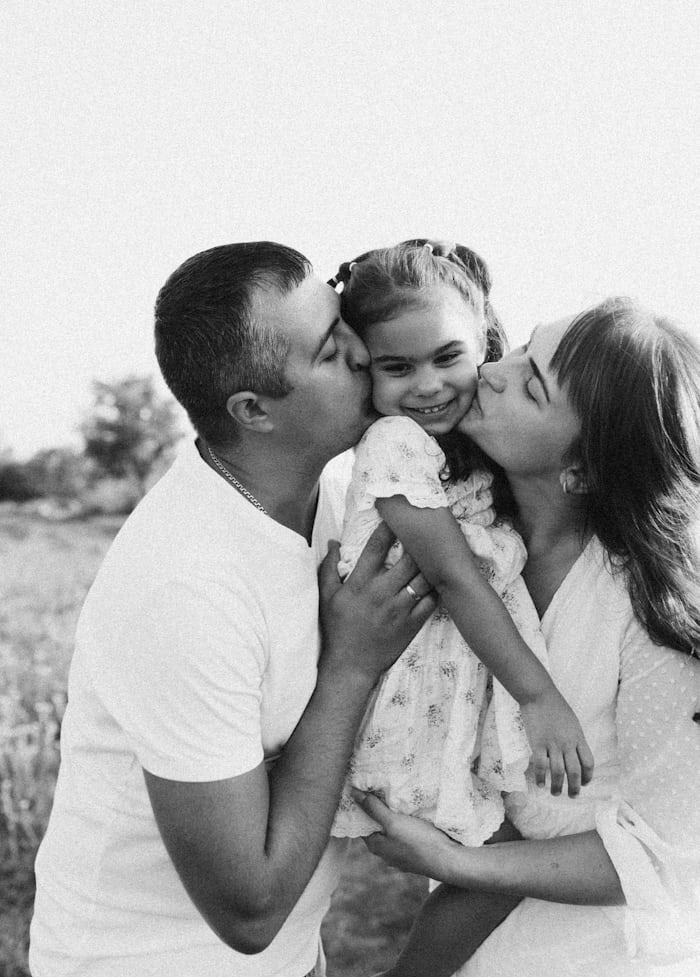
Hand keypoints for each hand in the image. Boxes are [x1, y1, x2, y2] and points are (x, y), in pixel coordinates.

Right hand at [319, 523, 436, 683]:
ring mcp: (399, 609)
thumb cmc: (337, 629)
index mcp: (360, 584)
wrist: (350, 666)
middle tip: (424, 530)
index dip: (388, 528)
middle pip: (407, 559)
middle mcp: (381, 593)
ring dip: (430, 564)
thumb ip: (328, 567)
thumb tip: (333, 542)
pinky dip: (436, 588)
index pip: (376, 548)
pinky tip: (438, 579)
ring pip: (423, 578)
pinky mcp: (412, 624)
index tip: (395, 515)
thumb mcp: (326, 597)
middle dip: (417, 542)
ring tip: (435, 552)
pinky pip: (431, 601)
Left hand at [354, 790, 457, 881]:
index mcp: (376, 846)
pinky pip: (404, 835)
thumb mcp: (393, 822)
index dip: (360, 806)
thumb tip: (352, 793)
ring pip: (391, 831)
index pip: (361, 823)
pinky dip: (403, 824)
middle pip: (376, 826)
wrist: (448, 861)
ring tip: (393, 796)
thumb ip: (373, 808)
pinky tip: (409, 814)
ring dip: (391, 816)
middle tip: (378, 788)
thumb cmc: (418, 842)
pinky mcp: (414, 853)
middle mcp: (385, 853)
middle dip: (376, 810)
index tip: (362, 788)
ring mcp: (400, 854)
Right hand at [519, 686, 594, 796]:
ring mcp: (553, 744)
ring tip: (556, 794)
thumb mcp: (572, 722)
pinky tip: (540, 784)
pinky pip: (541, 765)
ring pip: (558, 772)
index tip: (584, 784)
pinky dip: (541, 777)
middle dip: (575, 787)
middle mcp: (568, 743)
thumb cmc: (555, 706)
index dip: (588, 776)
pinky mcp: (538, 743)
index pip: (588, 762)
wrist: (539, 694)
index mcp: (578, 737)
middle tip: (572, 796)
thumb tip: (573, 753)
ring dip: (558, 787)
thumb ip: (574, 738)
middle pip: (575, 771)